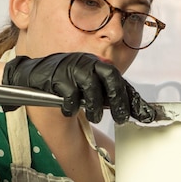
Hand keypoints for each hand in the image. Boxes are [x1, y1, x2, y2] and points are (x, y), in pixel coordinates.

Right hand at [2, 53, 155, 123]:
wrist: (35, 76)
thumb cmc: (67, 83)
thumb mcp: (90, 86)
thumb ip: (108, 94)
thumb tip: (133, 110)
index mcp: (98, 63)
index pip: (120, 80)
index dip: (133, 98)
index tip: (145, 115)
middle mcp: (87, 62)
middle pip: (111, 79)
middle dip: (118, 101)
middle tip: (121, 119)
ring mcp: (71, 68)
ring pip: (91, 88)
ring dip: (95, 107)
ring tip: (94, 117)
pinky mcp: (56, 76)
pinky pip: (69, 95)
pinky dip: (71, 106)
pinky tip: (68, 109)